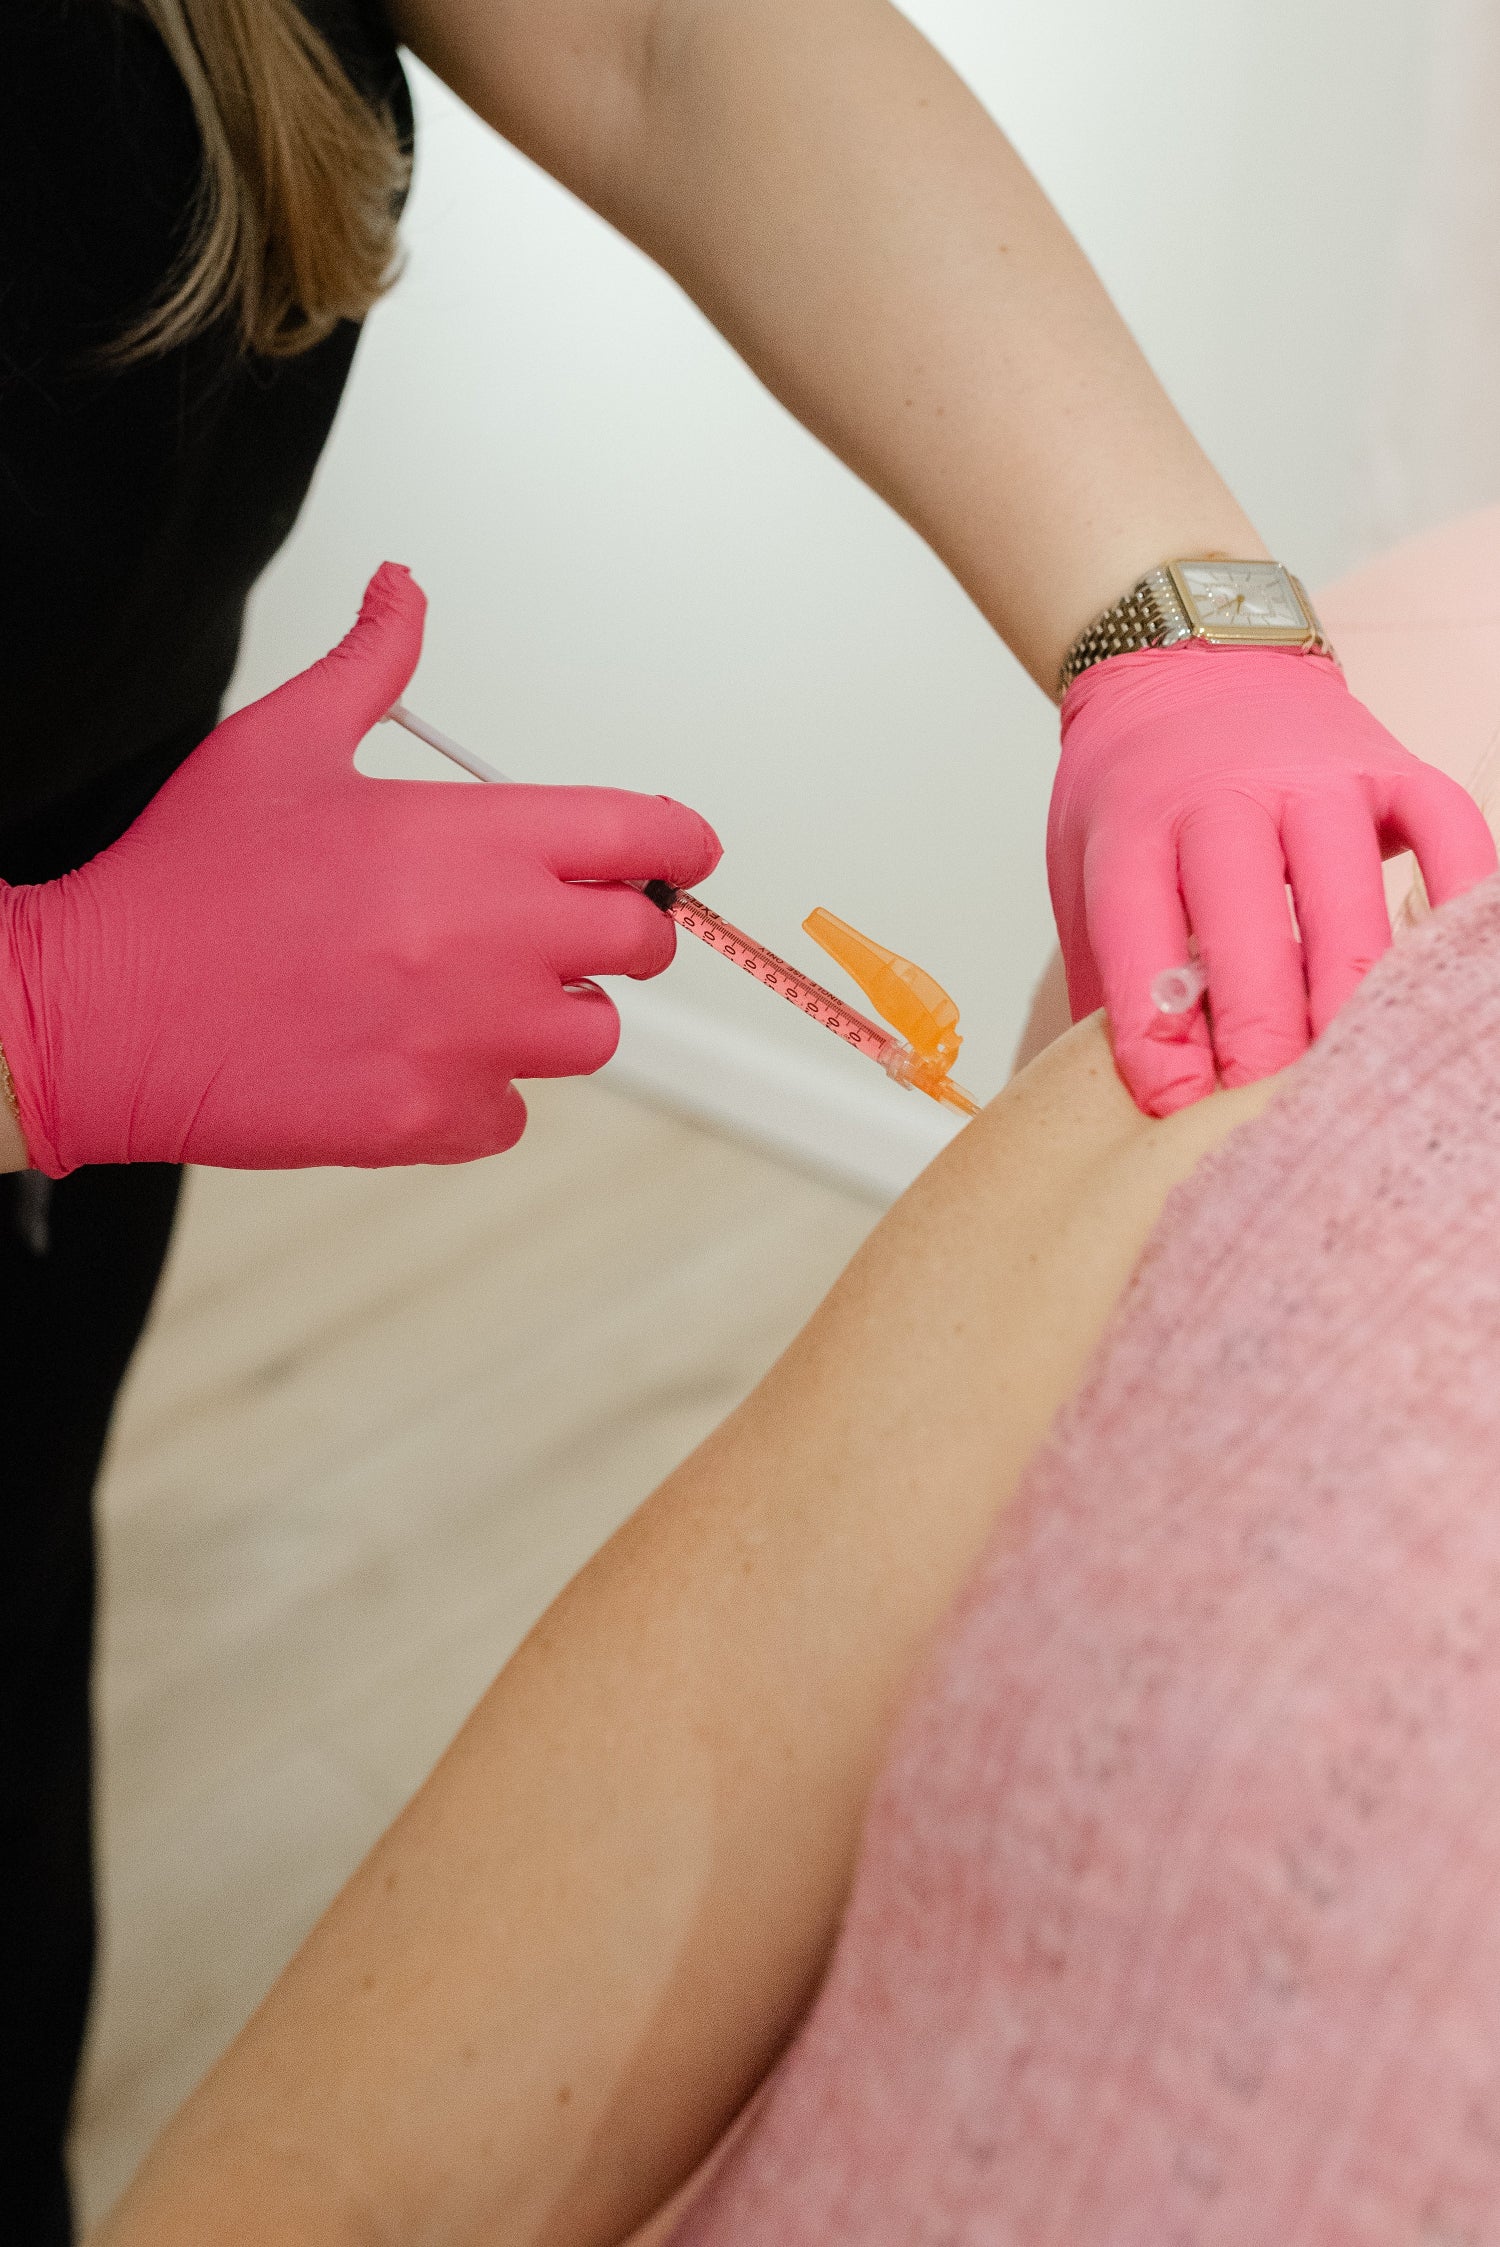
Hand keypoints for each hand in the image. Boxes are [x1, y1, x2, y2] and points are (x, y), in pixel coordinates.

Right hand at [0, 564, 720, 1174]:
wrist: (100, 1011)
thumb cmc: (187, 883)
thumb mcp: (281, 744)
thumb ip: (372, 667)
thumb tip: (404, 593)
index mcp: (473, 839)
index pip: (646, 836)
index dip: (677, 843)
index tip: (676, 853)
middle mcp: (493, 942)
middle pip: (642, 943)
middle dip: (613, 928)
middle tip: (551, 922)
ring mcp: (469, 1041)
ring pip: (590, 1036)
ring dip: (550, 1013)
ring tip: (464, 990)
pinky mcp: (434, 1122)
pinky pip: (512, 1114)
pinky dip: (479, 1092)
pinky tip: (409, 1053)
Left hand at [1046, 645, 1497, 1114]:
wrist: (1191, 660)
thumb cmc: (1137, 790)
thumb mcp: (1084, 868)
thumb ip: (1105, 975)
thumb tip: (1110, 1106)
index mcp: (1135, 827)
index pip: (1141, 940)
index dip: (1158, 1035)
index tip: (1175, 1106)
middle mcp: (1227, 797)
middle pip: (1249, 925)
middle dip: (1261, 1034)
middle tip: (1266, 1112)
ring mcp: (1319, 778)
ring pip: (1348, 897)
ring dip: (1350, 997)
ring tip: (1350, 1074)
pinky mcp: (1394, 770)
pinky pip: (1449, 835)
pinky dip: (1461, 900)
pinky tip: (1450, 977)